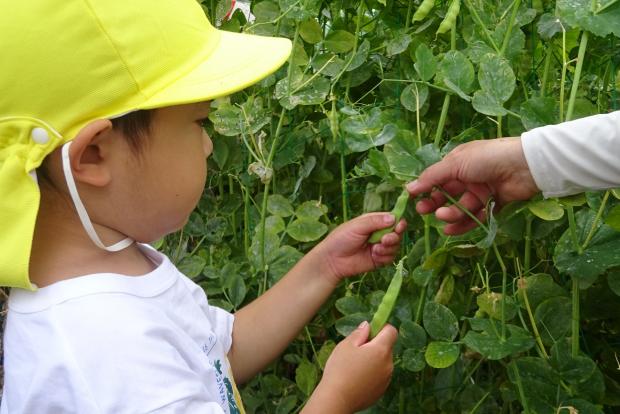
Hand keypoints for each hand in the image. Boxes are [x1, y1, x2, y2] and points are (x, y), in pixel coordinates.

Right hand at [303, 322, 397, 412]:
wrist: (337, 399)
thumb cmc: (340, 370)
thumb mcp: (345, 346)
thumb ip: (359, 333)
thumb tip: (368, 325)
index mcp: (381, 350)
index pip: (392, 331)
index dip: (381, 327)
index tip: (369, 331)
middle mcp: (388, 364)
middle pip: (387, 347)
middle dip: (375, 345)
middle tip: (357, 350)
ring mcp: (386, 379)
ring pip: (383, 362)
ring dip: (373, 360)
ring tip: (355, 366)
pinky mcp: (382, 390)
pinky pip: (380, 375)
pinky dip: (372, 373)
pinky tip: (357, 378)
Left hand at [311, 213, 406, 282]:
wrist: (332, 260)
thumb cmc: (341, 239)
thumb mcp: (357, 226)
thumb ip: (375, 221)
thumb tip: (394, 218)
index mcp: (374, 222)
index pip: (392, 219)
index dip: (398, 222)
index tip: (399, 226)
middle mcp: (379, 233)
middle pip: (397, 233)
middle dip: (394, 237)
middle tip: (385, 240)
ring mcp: (380, 247)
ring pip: (395, 246)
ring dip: (388, 248)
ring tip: (375, 249)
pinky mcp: (379, 259)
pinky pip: (390, 258)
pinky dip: (384, 257)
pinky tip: (374, 256)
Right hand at [407, 137, 538, 234]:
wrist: (524, 165)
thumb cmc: (487, 158)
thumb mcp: (455, 163)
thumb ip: (432, 177)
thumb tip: (409, 189)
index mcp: (458, 163)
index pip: (437, 178)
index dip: (425, 189)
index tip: (413, 199)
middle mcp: (468, 177)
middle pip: (447, 194)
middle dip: (434, 203)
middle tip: (424, 211)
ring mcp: (481, 192)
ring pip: (460, 207)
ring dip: (449, 214)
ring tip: (443, 217)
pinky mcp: (493, 205)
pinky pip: (476, 217)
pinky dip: (463, 224)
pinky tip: (451, 230)